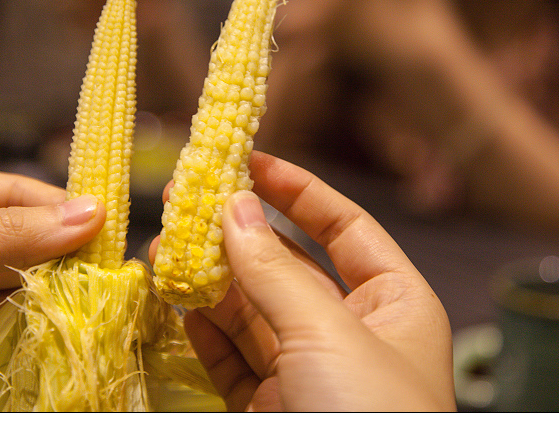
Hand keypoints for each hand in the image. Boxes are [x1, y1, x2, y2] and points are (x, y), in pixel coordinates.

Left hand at [0, 168, 105, 411]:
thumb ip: (4, 235)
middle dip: (47, 260)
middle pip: (15, 239)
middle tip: (92, 277)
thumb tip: (90, 212)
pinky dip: (11, 334)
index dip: (55, 208)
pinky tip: (6, 341)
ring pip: (12, 285)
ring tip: (48, 311)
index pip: (6, 192)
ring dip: (28, 301)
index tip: (106, 229)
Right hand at [153, 152, 454, 410]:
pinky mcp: (271, 408)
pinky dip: (203, 329)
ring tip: (163, 247)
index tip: (247, 161)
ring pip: (251, 310)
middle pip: (287, 265)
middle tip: (183, 199)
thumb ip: (272, 269)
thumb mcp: (326, 333)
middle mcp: (353, 333)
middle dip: (235, 233)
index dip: (297, 189)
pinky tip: (176, 301)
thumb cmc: (368, 415)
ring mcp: (309, 372)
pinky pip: (232, 357)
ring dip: (208, 279)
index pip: (342, 226)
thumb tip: (230, 205)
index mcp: (394, 303)